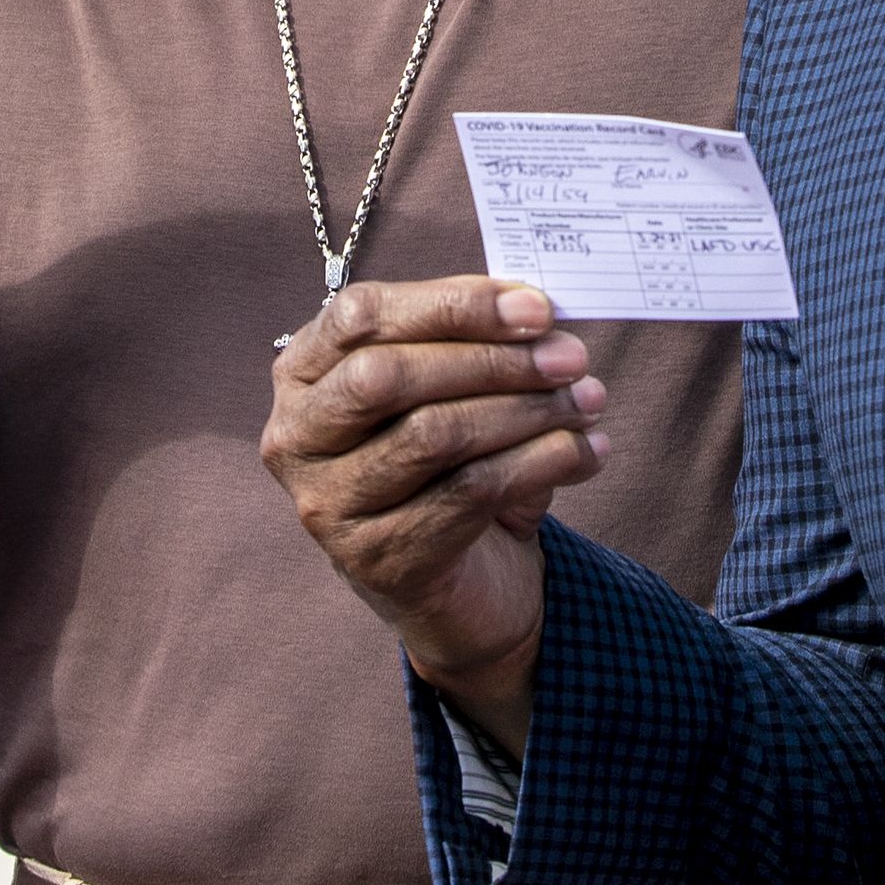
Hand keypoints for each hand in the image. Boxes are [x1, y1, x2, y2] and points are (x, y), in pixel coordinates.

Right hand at [262, 278, 607, 754]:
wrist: (457, 580)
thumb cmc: (447, 462)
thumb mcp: (452, 388)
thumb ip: (474, 342)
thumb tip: (538, 312)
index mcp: (304, 372)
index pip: (363, 316)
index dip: (451, 304)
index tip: (535, 308)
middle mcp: (297, 436)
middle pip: (387, 376)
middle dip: (491, 360)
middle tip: (569, 357)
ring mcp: (327, 503)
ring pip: (432, 435)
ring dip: (525, 412)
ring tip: (587, 400)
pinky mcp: (374, 559)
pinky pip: (466, 495)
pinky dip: (539, 464)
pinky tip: (585, 451)